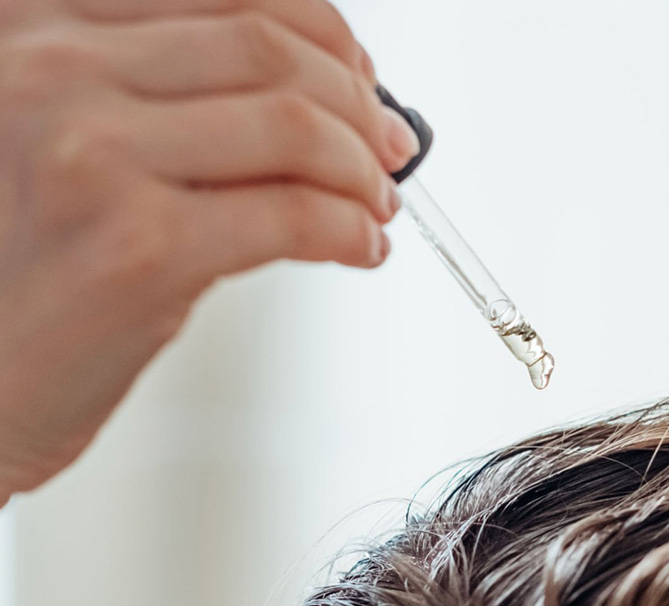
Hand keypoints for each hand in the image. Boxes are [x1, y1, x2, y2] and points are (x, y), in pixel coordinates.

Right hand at [0, 0, 420, 504]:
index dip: (318, 29)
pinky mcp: (134, 246)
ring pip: (292, 125)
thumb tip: (323, 89)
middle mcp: (49, 71)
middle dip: (356, 101)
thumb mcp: (65, 140)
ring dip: (360, 168)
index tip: (358, 72)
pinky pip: (291, 215)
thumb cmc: (17, 271)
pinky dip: (349, 229)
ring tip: (374, 203)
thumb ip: (164, 96)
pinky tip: (358, 246)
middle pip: (266, 50)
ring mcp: (87, 154)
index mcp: (34, 27)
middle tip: (387, 145)